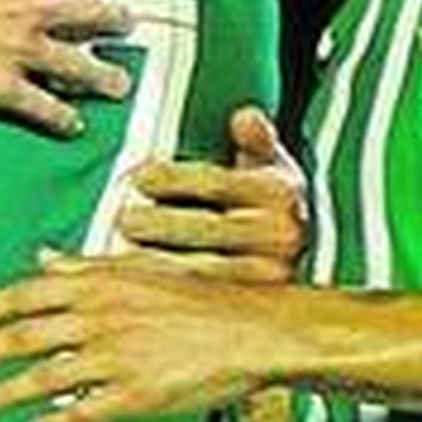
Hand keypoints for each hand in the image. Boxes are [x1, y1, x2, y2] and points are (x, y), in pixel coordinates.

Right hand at [0, 0, 132, 136]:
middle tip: (124, 25)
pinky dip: (61, 118)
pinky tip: (72, 124)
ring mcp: (22, 51)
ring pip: (80, 66)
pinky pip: (43, 106)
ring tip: (118, 82)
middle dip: (115, 21)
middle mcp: (33, 9)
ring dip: (103, 75)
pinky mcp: (3, 87)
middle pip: (95, 14)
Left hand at [0, 252, 277, 421]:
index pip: (26, 294)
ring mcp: (115, 358)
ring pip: (44, 379)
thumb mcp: (137, 269)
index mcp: (99, 284)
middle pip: (25, 336)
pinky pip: (82, 414)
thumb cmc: (196, 298)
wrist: (251, 329)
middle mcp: (99, 317)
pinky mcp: (136, 395)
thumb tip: (40, 256)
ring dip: (6, 393)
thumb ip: (83, 267)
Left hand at [115, 104, 307, 279]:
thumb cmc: (267, 198)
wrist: (300, 249)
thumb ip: (256, 139)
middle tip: (124, 220)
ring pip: (204, 269)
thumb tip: (246, 117)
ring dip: (158, 261)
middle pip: (207, 227)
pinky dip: (167, 292)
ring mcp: (270, 273)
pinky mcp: (252, 304)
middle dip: (160, 224)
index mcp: (278, 191)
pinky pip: (202, 298)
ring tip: (121, 253)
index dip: (174, 179)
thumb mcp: (268, 162)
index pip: (217, 182)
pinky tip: (138, 287)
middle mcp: (280, 233)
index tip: (139, 178)